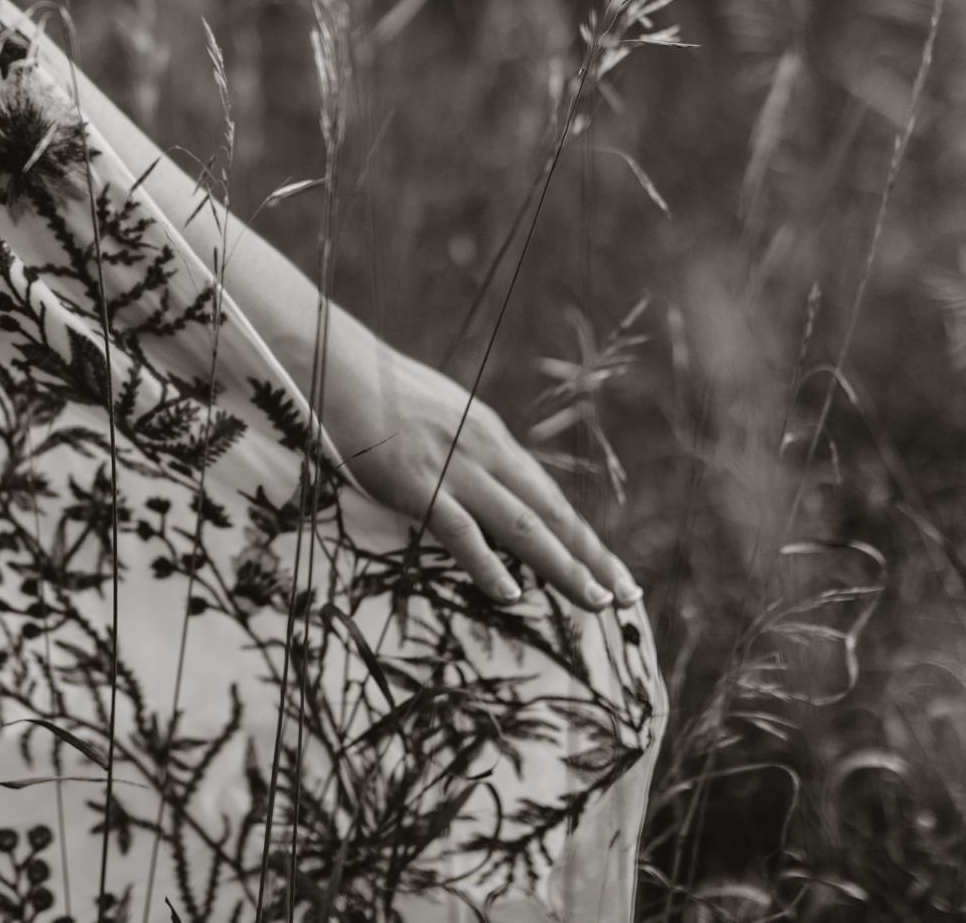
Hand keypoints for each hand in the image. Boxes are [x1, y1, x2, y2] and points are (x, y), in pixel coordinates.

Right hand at [336, 354, 641, 612]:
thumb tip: (478, 481)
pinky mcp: (417, 483)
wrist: (339, 365)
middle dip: (592, 558)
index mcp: (491, 437)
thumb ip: (463, 449)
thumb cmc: (378, 390)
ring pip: (521, 525)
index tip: (612, 570)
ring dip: (562, 566)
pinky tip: (509, 593)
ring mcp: (453, 469)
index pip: (548, 498)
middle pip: (551, 514)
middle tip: (627, 595)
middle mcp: (485, 452)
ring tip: (594, 601)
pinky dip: (486, 563)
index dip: (583, 538)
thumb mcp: (438, 416)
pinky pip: (458, 530)